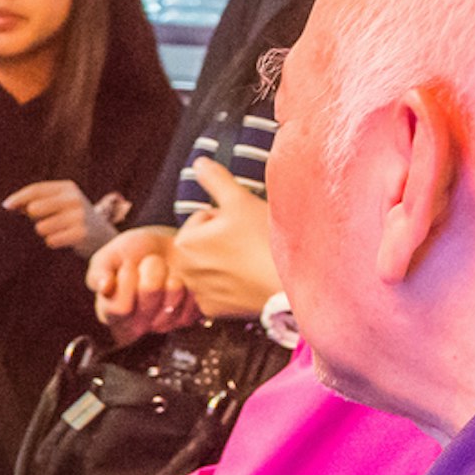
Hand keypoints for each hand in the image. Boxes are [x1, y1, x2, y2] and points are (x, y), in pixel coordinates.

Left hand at [6, 179, 115, 256]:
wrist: (103, 237)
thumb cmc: (73, 219)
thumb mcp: (59, 204)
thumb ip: (37, 202)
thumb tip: (9, 205)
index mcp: (67, 188)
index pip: (36, 190)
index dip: (18, 198)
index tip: (5, 206)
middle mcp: (74, 198)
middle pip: (35, 208)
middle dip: (32, 218)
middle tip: (42, 222)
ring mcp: (79, 215)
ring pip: (41, 227)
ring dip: (43, 232)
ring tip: (55, 232)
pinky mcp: (81, 233)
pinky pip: (51, 240)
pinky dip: (52, 242)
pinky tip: (60, 240)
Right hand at [89, 225, 192, 338]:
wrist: (164, 247)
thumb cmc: (133, 253)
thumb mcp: (110, 256)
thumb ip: (99, 271)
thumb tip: (103, 286)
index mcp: (111, 313)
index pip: (120, 308)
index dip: (126, 283)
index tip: (127, 265)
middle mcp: (136, 325)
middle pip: (148, 306)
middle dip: (151, 273)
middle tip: (150, 261)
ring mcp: (162, 324)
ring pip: (171, 304)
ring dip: (171, 277)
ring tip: (166, 270)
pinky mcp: (186, 319)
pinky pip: (192, 305)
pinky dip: (189, 285)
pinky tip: (180, 277)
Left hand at [172, 161, 282, 319]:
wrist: (290, 283)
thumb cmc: (266, 241)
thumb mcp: (240, 201)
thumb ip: (216, 180)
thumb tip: (199, 163)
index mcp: (185, 242)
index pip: (202, 219)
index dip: (224, 218)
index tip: (241, 226)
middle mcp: (184, 270)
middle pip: (203, 244)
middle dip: (221, 240)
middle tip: (248, 242)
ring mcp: (197, 293)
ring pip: (211, 266)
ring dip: (225, 262)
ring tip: (249, 260)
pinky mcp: (213, 311)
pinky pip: (217, 291)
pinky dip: (229, 287)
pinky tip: (247, 280)